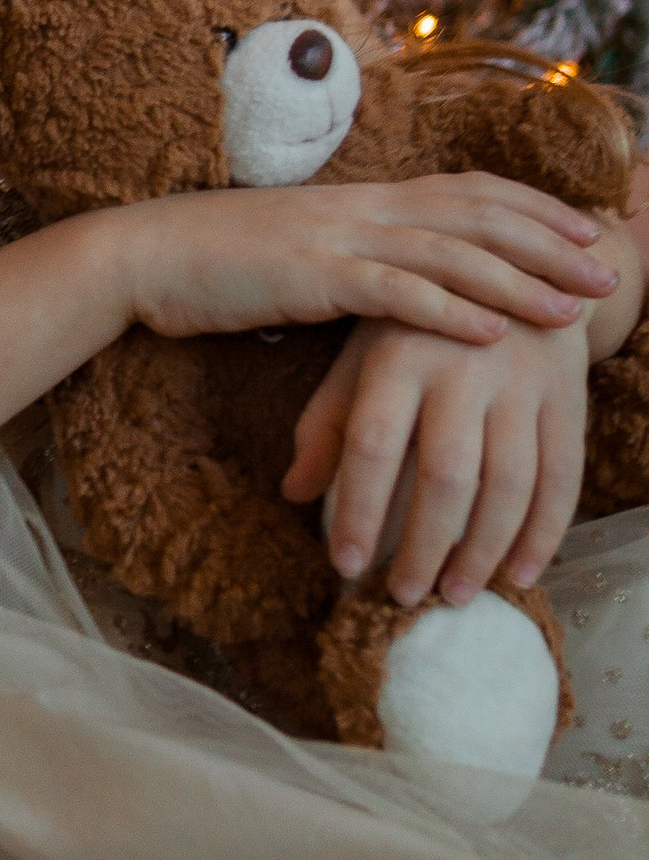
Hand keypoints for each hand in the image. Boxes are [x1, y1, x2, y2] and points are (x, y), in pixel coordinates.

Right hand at [122, 175, 616, 349]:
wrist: (145, 256)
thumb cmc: (218, 261)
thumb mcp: (302, 247)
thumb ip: (354, 252)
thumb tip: (400, 273)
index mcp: (363, 198)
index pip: (468, 190)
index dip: (532, 207)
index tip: (585, 227)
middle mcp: (362, 208)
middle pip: (477, 216)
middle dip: (549, 243)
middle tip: (608, 268)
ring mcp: (338, 238)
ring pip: (450, 253)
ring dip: (519, 281)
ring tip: (575, 307)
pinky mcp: (311, 277)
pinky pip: (394, 293)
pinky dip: (448, 310)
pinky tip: (491, 332)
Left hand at [287, 316, 592, 607]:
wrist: (511, 264)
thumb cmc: (417, 323)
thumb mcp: (360, 355)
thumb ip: (327, 422)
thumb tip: (292, 492)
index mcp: (396, 356)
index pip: (373, 444)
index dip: (359, 510)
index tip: (345, 566)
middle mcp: (461, 368)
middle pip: (446, 474)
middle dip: (424, 545)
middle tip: (404, 596)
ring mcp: (520, 383)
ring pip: (509, 484)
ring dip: (482, 550)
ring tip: (454, 595)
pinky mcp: (567, 397)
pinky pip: (562, 477)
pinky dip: (545, 533)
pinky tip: (520, 574)